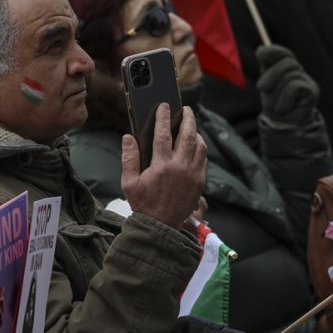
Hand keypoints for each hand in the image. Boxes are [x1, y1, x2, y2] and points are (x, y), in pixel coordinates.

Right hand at [121, 104, 206, 227]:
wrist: (160, 227)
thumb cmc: (143, 204)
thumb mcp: (129, 182)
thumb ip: (129, 158)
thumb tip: (128, 137)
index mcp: (161, 166)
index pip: (163, 134)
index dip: (163, 117)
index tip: (164, 106)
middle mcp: (180, 167)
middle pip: (188, 134)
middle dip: (187, 118)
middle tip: (186, 110)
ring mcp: (193, 174)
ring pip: (200, 146)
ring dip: (196, 133)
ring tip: (191, 127)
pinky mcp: (200, 182)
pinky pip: (204, 159)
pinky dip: (200, 149)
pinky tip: (195, 145)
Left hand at [255, 44, 318, 124]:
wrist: (284, 126)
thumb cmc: (275, 105)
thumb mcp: (266, 86)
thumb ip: (266, 69)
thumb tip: (261, 49)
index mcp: (287, 68)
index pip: (282, 53)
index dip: (272, 51)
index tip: (260, 55)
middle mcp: (299, 72)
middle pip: (287, 62)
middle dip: (271, 75)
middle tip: (261, 88)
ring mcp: (308, 81)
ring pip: (290, 75)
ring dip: (276, 93)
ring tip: (276, 105)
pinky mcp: (313, 92)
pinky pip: (294, 87)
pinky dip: (284, 99)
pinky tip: (284, 109)